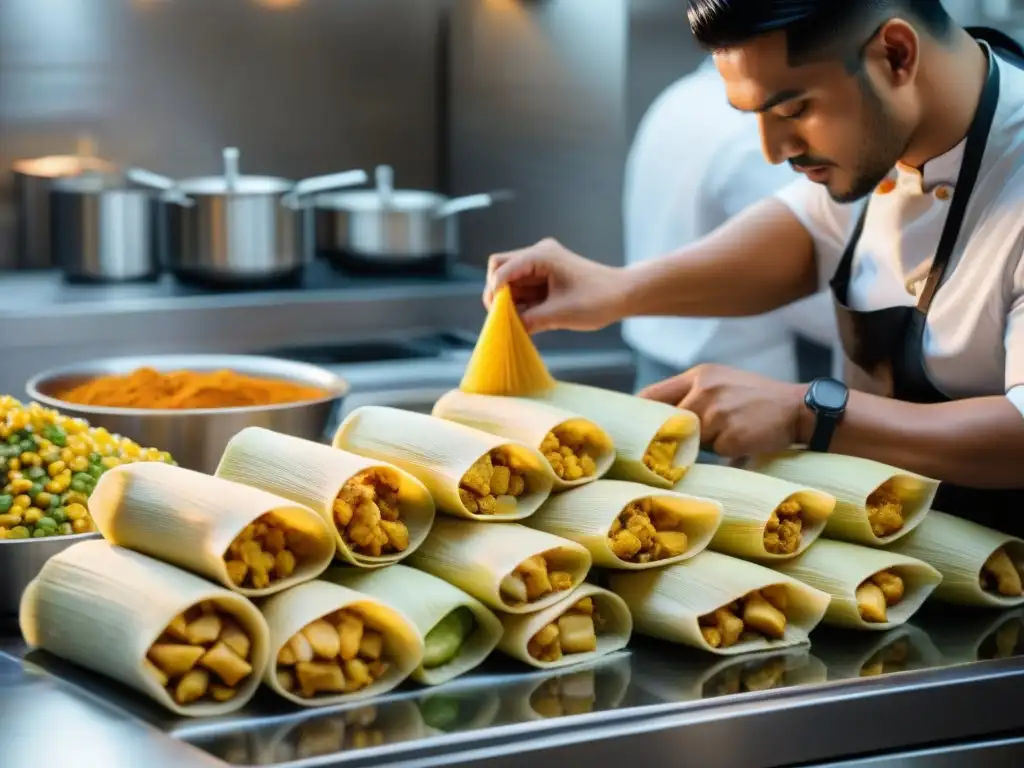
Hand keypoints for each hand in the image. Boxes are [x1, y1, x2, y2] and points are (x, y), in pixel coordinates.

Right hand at [484, 238, 626, 333]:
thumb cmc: (598, 299)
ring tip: (520, 323)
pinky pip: (522, 290)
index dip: (495, 291)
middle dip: (498, 295)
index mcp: (541, 255)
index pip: (502, 267)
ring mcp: (540, 266)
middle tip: (503, 319)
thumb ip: (529, 320)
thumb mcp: (560, 314)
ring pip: (510, 282)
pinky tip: (528, 320)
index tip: (496, 314)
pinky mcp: (544, 278)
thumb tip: (506, 329)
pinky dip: (521, 305)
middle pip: (500, 269)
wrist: (624, 295)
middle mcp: (538, 255)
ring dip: (510, 302)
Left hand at [639, 364, 808, 457]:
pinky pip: (712, 451)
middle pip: (666, 421)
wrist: (798, 408)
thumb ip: (692, 396)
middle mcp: (703, 389)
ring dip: (703, 444)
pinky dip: (723, 451)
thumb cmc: (756, 400)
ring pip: (690, 439)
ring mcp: (715, 411)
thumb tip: (657, 423)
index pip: (651, 395)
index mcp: (699, 375)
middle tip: (674, 446)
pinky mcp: (728, 434)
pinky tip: (741, 440)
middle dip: (672, 435)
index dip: (640, 416)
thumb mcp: (722, 384)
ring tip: (728, 433)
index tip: (633, 431)